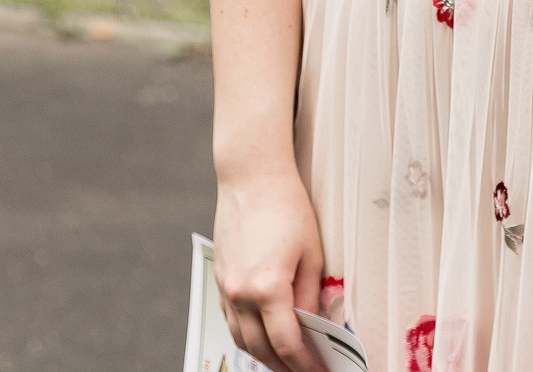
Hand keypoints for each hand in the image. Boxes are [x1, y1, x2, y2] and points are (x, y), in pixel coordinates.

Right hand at [213, 165, 327, 371]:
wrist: (251, 179)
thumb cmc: (289, 209)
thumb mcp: (312, 254)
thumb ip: (310, 296)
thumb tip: (313, 327)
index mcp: (268, 289)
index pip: (288, 344)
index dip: (306, 365)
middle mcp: (241, 295)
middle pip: (262, 349)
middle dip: (285, 367)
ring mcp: (226, 289)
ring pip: (242, 340)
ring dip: (264, 357)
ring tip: (287, 363)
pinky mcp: (220, 281)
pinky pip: (232, 322)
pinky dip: (247, 337)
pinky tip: (263, 338)